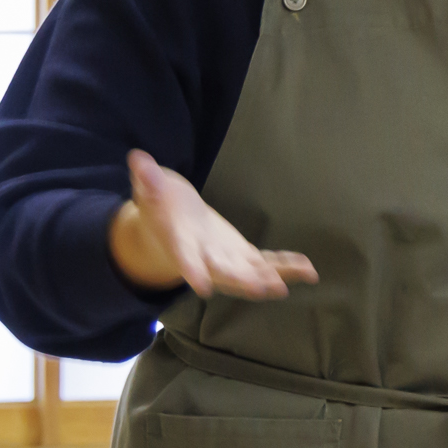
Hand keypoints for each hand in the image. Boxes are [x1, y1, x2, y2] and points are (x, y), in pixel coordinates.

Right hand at [109, 149, 315, 301]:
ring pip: (250, 274)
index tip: (201, 287)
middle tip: (264, 289)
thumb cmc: (160, 206)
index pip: (185, 259)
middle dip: (244, 281)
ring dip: (270, 279)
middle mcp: (206, 260)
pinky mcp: (244, 257)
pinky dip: (286, 267)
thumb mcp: (150, 189)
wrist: (172, 227)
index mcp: (180, 244)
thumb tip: (137, 158)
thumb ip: (148, 179)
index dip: (192, 271)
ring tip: (289, 284)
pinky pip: (267, 263)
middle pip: (224, 274)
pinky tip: (309, 271)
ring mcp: (228, 261)